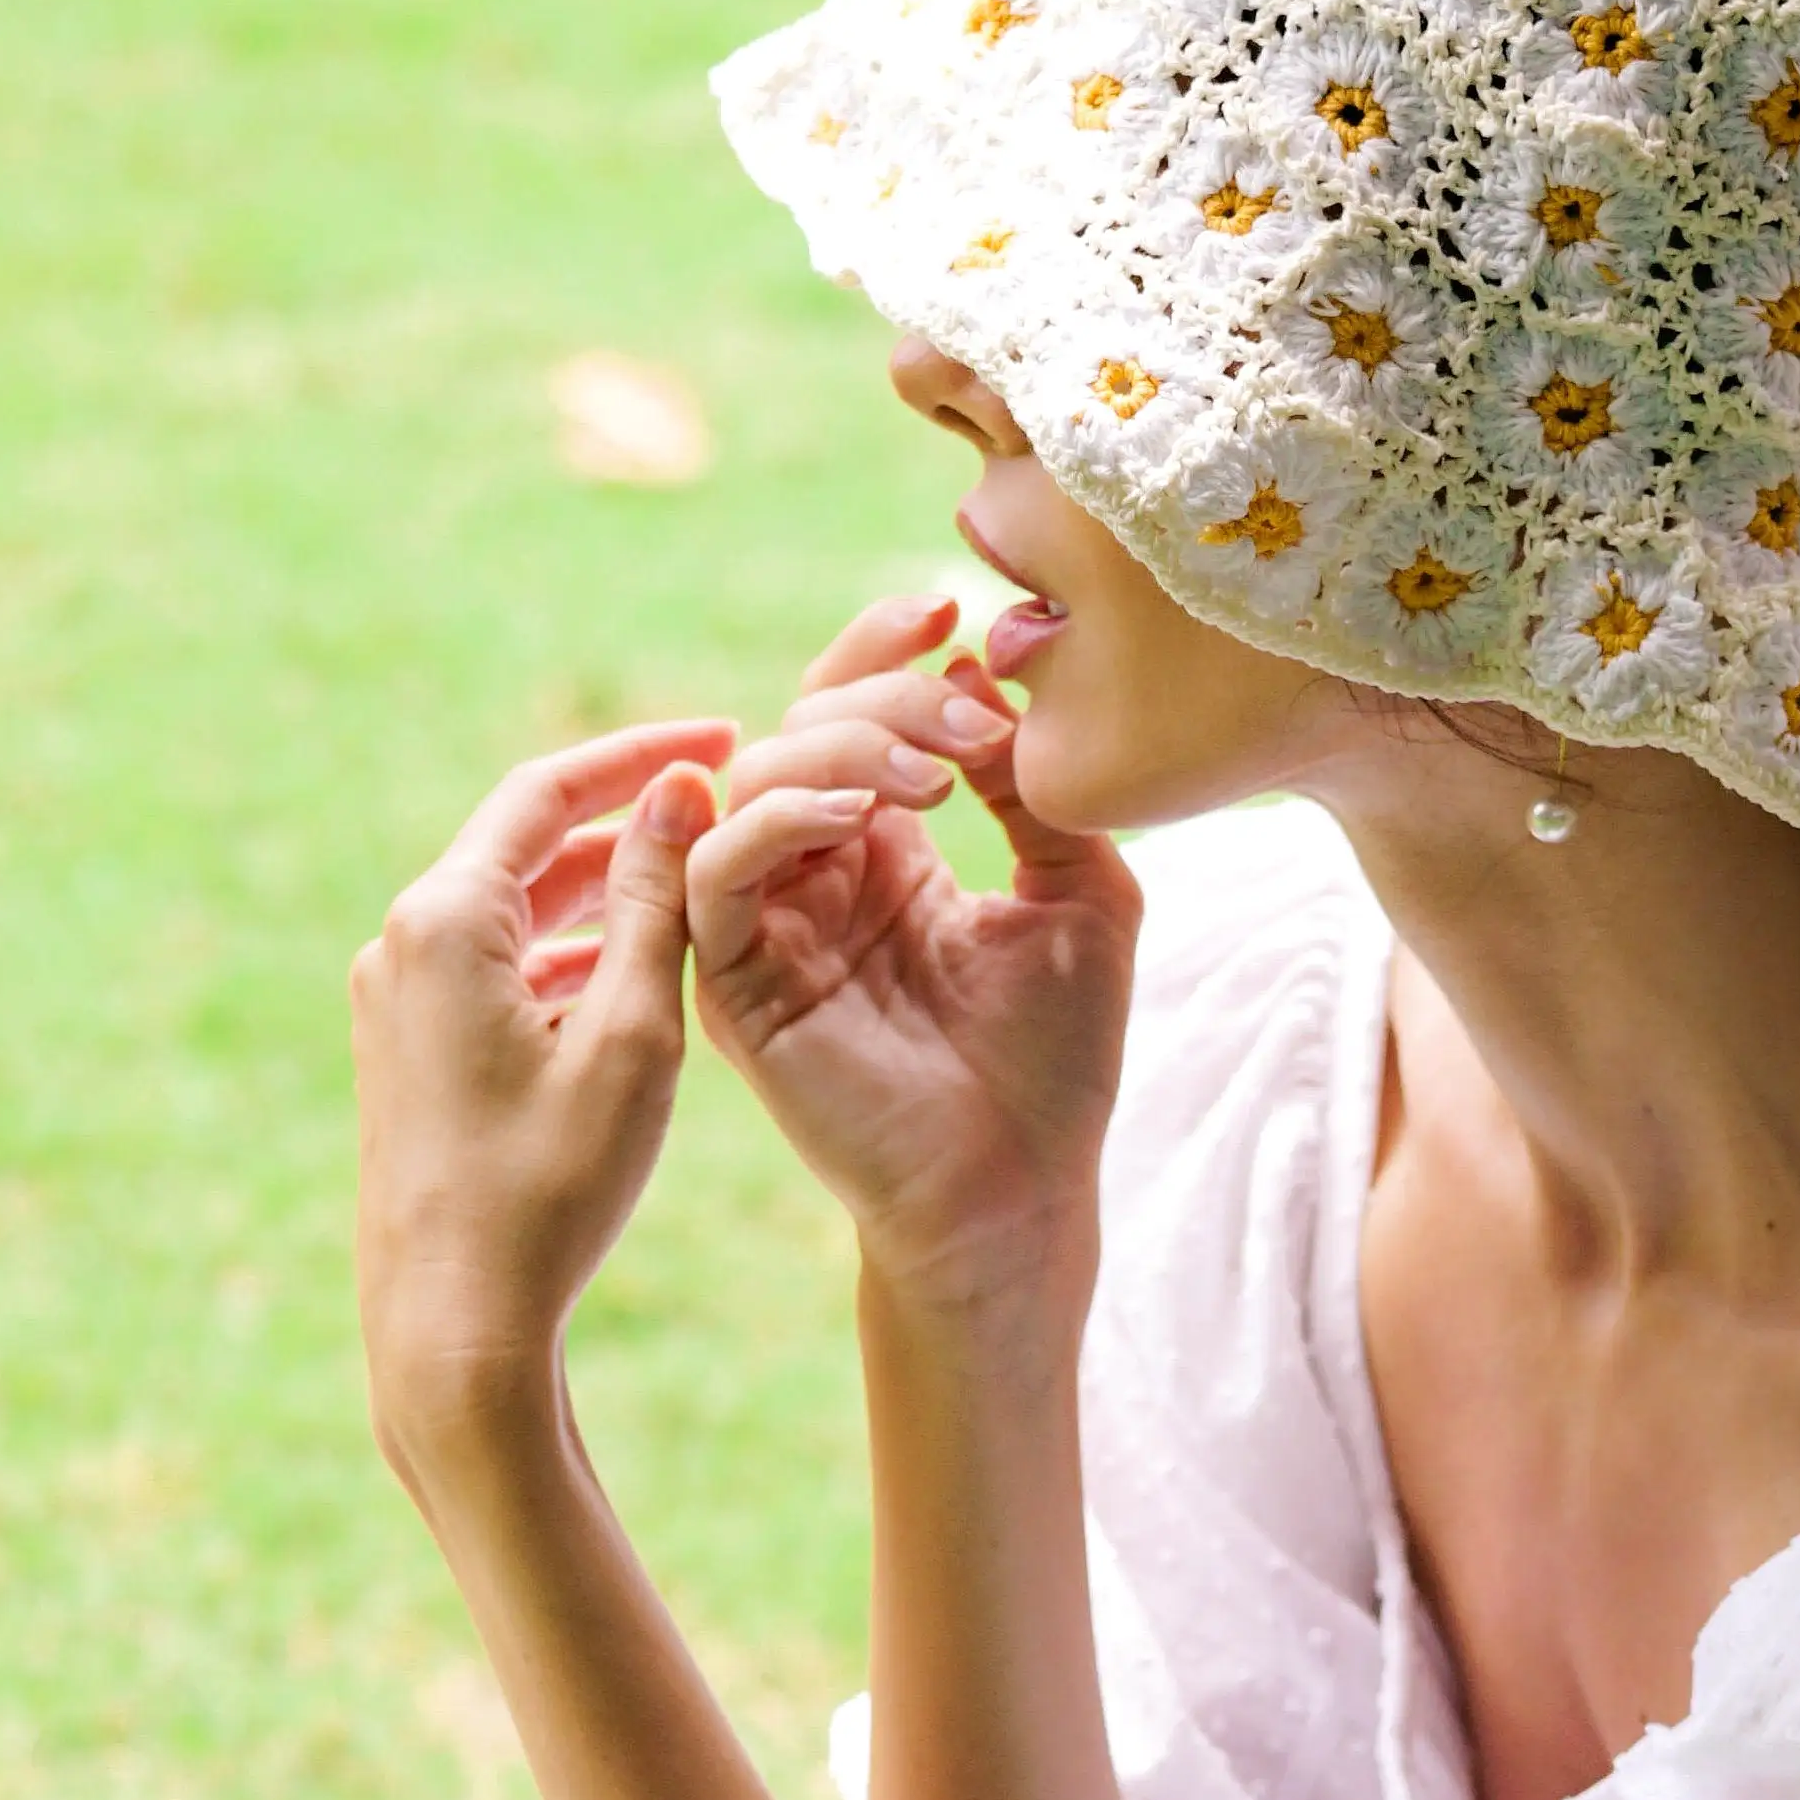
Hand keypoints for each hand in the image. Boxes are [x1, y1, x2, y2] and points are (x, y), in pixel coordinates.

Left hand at [349, 718, 737, 1467]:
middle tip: (731, 805)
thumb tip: (677, 792)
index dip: (643, 755)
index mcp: (445, 921)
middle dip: (631, 823)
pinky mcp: (408, 1053)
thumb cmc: (550, 1187)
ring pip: (518, 910)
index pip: (549, 791)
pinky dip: (573, 954)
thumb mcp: (634, 1035)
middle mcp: (401, 944)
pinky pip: (499, 967)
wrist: (452, 1329)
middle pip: (530, 844)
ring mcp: (396, 1002)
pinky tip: (639, 976)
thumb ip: (657, 904)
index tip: (725, 736)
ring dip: (608, 893)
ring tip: (707, 888)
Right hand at [687, 596, 1140, 1332]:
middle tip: (973, 722)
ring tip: (936, 775)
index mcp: (886, 850)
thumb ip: (1039, 790)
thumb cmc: (1057, 1062)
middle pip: (801, 727)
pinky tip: (859, 818)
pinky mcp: (741, 986)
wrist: (1025, 1192)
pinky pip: (715, 872)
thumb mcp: (1084, 892)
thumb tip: (991, 672)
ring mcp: (771, 930)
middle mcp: (817, 878)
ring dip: (839, 749)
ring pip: (749, 779)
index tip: (950, 606)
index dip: (884, 648)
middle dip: (887, 699)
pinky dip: (776, 820)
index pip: (853, 714)